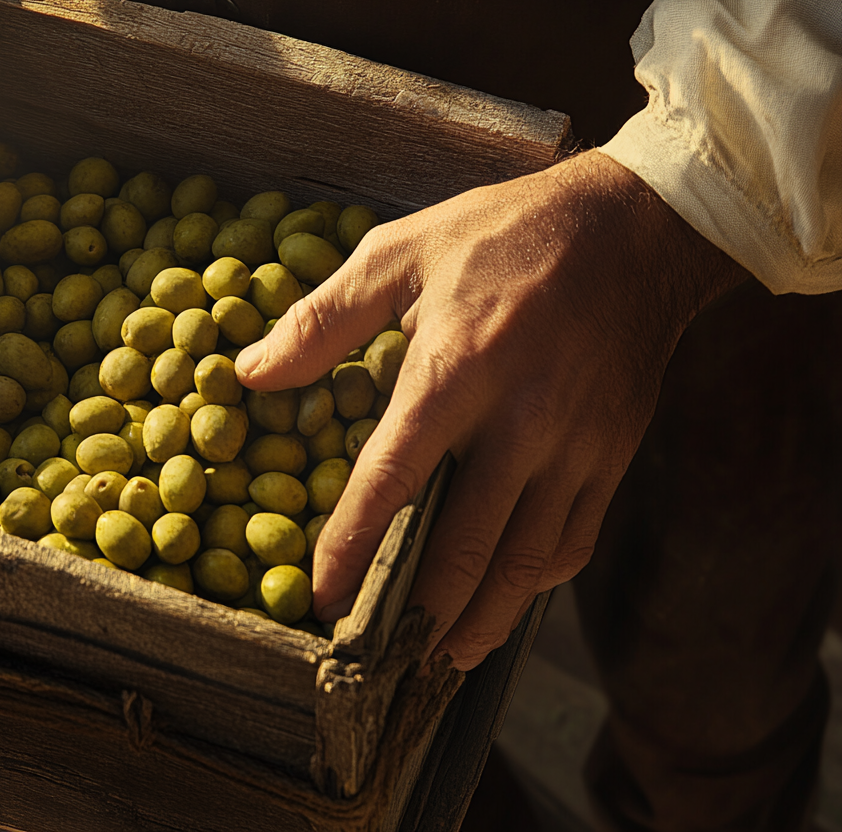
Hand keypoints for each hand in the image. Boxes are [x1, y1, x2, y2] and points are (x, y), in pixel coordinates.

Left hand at [236, 151, 746, 669]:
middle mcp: (521, 421)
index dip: (354, 547)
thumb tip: (251, 372)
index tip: (323, 599)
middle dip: (420, 613)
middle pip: (465, 546)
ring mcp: (575, 446)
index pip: (394, 481)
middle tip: (379, 654)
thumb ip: (323, 319)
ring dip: (481, 621)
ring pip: (524, 562)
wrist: (637, 229)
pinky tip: (503, 598)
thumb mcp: (400, 251)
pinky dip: (534, 582)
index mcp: (457, 370)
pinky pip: (572, 541)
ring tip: (442, 659)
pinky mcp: (613, 456)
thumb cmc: (506, 235)